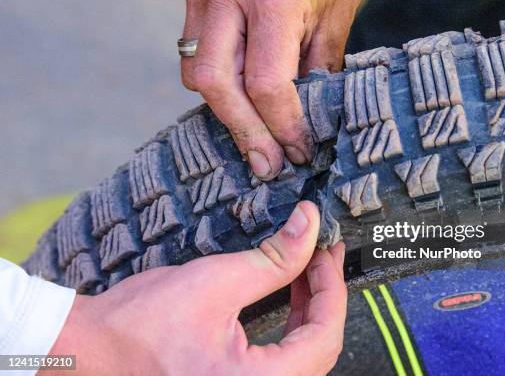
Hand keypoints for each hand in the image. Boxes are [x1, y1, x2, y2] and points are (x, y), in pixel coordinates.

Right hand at [49, 201, 346, 375]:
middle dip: (322, 297)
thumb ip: (274, 257)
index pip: (323, 337)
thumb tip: (310, 224)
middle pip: (318, 349)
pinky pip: (281, 361)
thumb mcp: (216, 281)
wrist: (91, 349)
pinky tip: (287, 296)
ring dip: (308, 311)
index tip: (327, 252)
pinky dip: (290, 327)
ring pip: (303, 356)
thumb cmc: (140, 323)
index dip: (332, 289)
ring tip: (305, 270)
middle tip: (319, 256)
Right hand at [181, 0, 368, 179]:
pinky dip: (217, 83)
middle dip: (244, 131)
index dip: (283, 125)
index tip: (299, 149)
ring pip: (196, 70)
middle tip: (267, 164)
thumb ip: (318, 63)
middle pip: (215, 83)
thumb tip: (307, 114)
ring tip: (256, 136)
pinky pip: (194, 50)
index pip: (266, 82)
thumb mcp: (338, 8)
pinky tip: (241, 99)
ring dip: (226, 110)